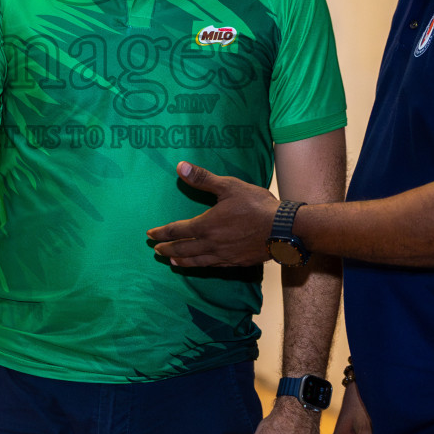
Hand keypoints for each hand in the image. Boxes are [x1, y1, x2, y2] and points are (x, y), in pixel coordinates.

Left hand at [146, 162, 277, 266]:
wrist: (283, 229)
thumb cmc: (256, 205)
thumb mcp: (229, 186)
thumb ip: (203, 178)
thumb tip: (179, 166)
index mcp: (206, 225)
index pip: (177, 231)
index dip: (162, 233)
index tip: (150, 235)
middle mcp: (212, 244)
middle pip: (183, 249)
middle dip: (167, 249)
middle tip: (156, 251)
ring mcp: (224, 256)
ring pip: (197, 261)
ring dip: (181, 261)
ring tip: (172, 262)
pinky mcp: (236, 262)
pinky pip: (213, 266)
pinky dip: (201, 266)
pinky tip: (201, 264)